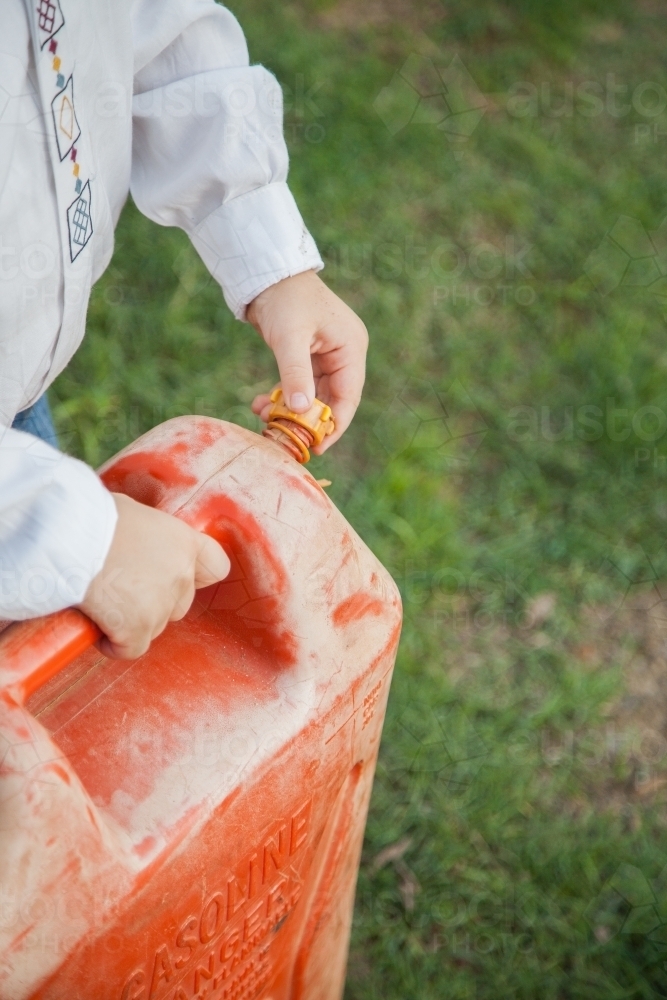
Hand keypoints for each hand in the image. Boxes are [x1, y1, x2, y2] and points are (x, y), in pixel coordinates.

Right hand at [78, 493, 229, 658]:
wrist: (66, 539)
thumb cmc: (89, 518)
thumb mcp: (131, 513)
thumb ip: (147, 534)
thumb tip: (136, 540)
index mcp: (183, 542)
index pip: (215, 566)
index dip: (198, 576)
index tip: (177, 577)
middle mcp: (181, 574)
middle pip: (180, 603)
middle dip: (154, 602)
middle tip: (123, 589)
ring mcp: (162, 604)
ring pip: (155, 626)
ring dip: (132, 621)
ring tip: (104, 602)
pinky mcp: (138, 629)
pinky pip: (131, 648)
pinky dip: (114, 644)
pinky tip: (97, 627)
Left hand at [247, 270, 367, 453]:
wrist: (266, 272)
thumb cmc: (284, 299)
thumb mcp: (290, 338)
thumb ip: (296, 375)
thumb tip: (302, 412)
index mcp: (351, 348)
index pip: (348, 398)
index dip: (333, 426)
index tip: (315, 447)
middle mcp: (343, 354)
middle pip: (332, 400)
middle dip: (307, 420)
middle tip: (284, 437)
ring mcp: (326, 355)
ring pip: (313, 396)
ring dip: (290, 410)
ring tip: (264, 416)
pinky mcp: (307, 355)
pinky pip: (300, 386)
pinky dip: (283, 397)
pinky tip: (261, 403)